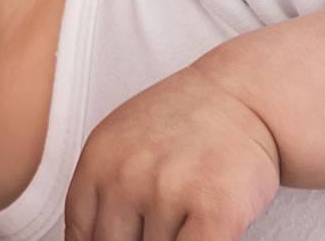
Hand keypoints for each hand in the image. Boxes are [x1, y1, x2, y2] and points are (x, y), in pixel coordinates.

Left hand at [64, 63, 278, 240]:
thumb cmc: (185, 124)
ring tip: (188, 209)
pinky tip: (204, 232)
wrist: (246, 97)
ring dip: (173, 239)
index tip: (115, 239)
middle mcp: (126, 177)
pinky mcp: (215, 210)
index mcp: (97, 161)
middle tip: (156, 222)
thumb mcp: (122, 143)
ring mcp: (168, 193)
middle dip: (137, 240)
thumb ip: (103, 189)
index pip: (79, 232)